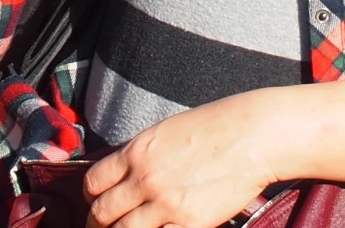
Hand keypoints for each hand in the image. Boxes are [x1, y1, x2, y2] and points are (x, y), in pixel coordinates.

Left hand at [86, 92, 286, 227]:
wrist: (253, 137)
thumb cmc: (214, 127)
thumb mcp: (166, 132)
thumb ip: (139, 155)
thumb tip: (121, 175)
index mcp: (136, 151)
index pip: (93, 183)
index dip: (90, 197)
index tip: (95, 203)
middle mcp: (145, 179)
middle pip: (102, 213)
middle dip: (97, 224)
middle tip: (101, 227)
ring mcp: (166, 204)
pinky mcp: (189, 223)